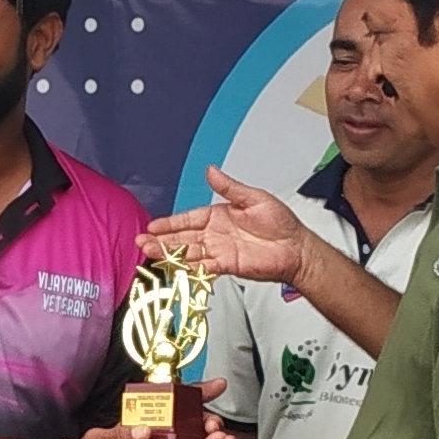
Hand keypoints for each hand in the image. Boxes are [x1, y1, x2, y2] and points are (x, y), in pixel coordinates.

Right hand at [145, 167, 312, 289]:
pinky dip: (190, 267)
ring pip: (188, 253)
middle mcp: (216, 234)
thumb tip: (211, 171)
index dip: (170, 222)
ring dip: (169, 253)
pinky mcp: (227, 266)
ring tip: (150, 254)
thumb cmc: (281, 223)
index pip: (188, 218)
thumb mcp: (253, 197)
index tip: (153, 225)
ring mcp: (220, 251)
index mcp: (219, 215)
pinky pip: (204, 267)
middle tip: (142, 242)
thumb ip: (229, 187)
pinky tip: (176, 266)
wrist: (296, 247)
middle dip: (161, 240)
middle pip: (183, 237)